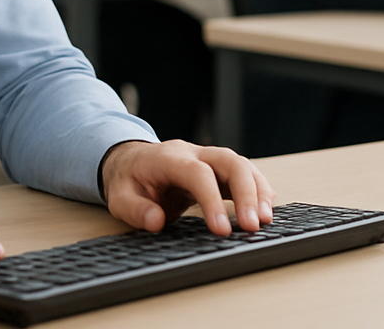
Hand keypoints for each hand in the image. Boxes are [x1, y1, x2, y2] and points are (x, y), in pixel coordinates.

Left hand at [100, 140, 275, 235]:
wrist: (131, 162)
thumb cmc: (128, 180)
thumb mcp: (119, 197)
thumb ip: (135, 209)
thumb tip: (156, 220)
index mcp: (168, 158)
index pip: (198, 173)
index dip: (213, 200)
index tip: (222, 230)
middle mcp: (193, 153)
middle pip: (230, 162)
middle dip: (246, 193)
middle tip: (254, 226)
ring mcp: (208, 158)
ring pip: (242, 165)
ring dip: (258, 192)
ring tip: (265, 221)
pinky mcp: (218, 169)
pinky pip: (245, 173)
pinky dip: (258, 190)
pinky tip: (265, 210)